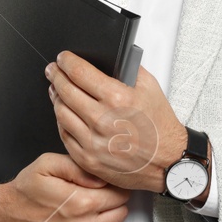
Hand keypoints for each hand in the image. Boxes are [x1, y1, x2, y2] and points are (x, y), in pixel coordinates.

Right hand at [0, 153, 130, 221]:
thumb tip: (105, 178)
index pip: (121, 196)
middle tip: (89, 203)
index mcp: (80, 203)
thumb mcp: (47, 166)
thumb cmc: (24, 194)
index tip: (101, 189)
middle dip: (110, 206)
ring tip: (82, 220)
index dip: (113, 189)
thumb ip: (80, 168)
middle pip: (120, 215)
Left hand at [46, 52, 187, 192]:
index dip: (66, 61)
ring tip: (56, 90)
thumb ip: (128, 69)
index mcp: (117, 99)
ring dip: (55, 97)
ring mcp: (93, 142)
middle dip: (56, 75)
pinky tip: (64, 113)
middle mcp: (102, 120)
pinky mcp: (88, 159)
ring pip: (61, 112)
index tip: (63, 58)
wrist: (168, 163)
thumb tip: (108, 60)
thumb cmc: (160, 128)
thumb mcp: (150, 88)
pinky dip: (61, 121)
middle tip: (53, 70)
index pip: (79, 72)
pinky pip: (64, 135)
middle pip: (65, 90)